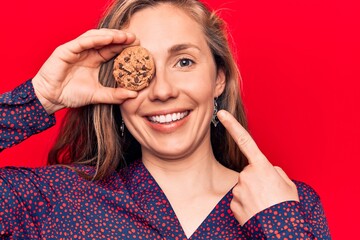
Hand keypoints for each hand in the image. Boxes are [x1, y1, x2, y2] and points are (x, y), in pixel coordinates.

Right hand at [32, 29, 138, 113]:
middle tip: (135, 38)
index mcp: (94, 61)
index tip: (139, 47)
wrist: (50, 98)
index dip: (124, 47)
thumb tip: (133, 95)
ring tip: (125, 36)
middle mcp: (87, 52)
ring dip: (111, 35)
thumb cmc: (71, 95)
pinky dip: (96, 39)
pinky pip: (82, 41)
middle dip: (121, 38)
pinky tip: (108, 38)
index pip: (112, 50)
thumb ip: (114, 95)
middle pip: (106, 41)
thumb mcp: (97, 96)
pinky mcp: (66, 50)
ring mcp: (76, 50)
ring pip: (96, 37)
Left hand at [217, 110, 298, 225]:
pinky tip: (255, 211)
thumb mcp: (287, 184)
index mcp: (262, 166)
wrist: (282, 232)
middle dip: (255, 181)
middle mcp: (247, 175)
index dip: (232, 125)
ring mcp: (238, 189)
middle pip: (247, 173)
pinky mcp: (232, 204)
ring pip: (242, 187)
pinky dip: (246, 205)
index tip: (222, 113)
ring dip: (251, 194)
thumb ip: (275, 172)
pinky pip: (238, 200)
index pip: (245, 140)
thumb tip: (267, 171)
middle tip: (268, 195)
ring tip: (263, 205)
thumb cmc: (287, 207)